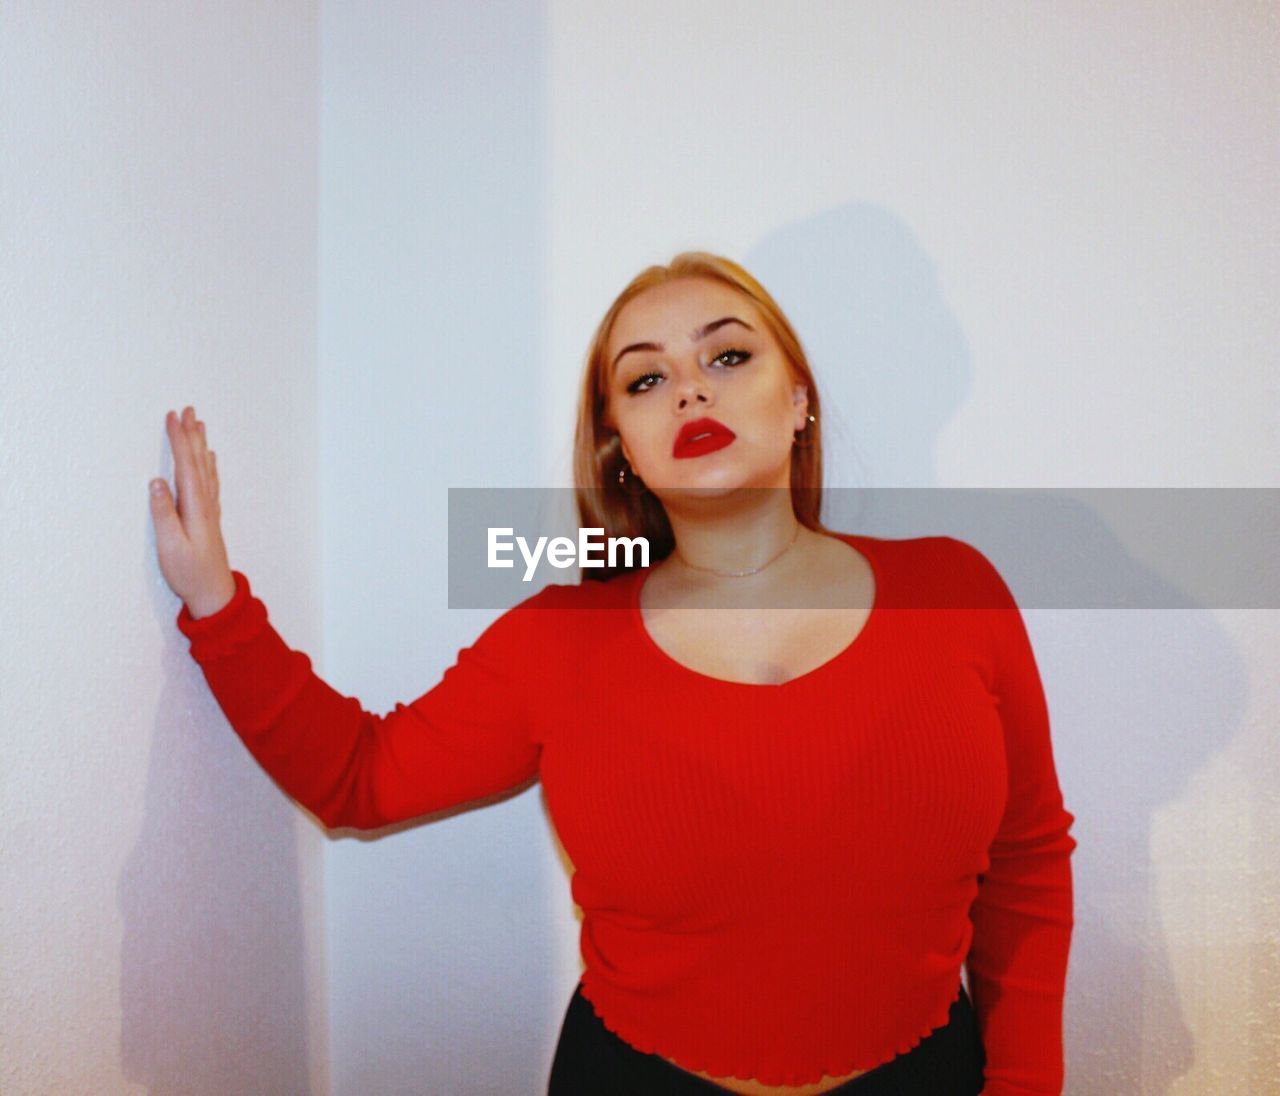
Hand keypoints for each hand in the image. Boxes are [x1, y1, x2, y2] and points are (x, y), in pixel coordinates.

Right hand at [150, 405, 236, 617]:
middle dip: (192, 435)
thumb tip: (156, 483)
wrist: (214, 593)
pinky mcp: (209, 518)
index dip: (179, 441)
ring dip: (201, 445)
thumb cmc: (189, 573)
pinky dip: (208, 465)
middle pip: (199, 462)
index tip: (173, 417)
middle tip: (188, 409)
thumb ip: (163, 514)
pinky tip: (209, 459)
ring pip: (206, 469)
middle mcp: (206, 504)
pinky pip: (210, 481)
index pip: (186, 466)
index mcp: (195, 508)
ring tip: (199, 424)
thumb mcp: (169, 546)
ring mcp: (210, 510)